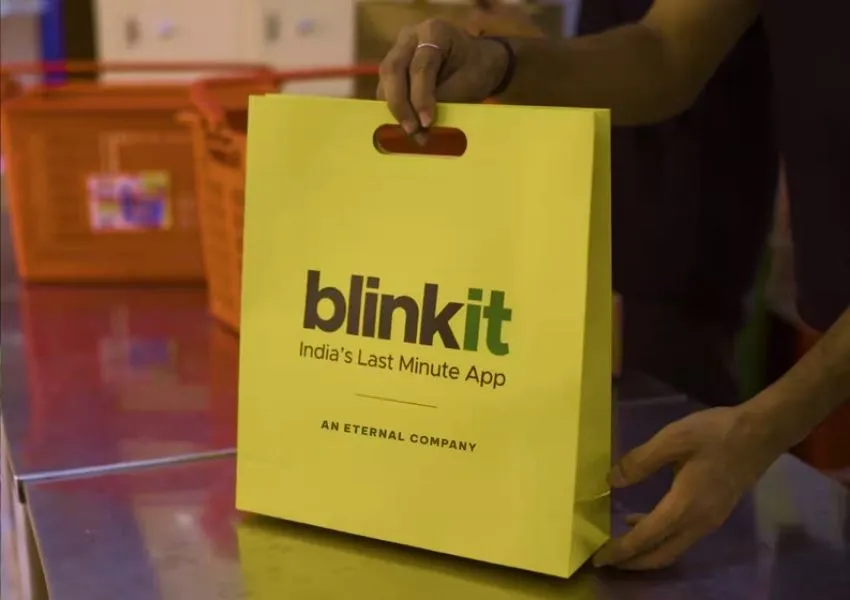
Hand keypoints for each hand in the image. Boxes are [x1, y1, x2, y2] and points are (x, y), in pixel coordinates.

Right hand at [377, 19, 509, 138]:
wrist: (476, 61)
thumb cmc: (476, 69)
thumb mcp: (467, 83)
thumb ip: (444, 99)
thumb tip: (422, 125)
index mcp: (433, 32)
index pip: (420, 66)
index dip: (421, 97)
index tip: (427, 123)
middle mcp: (410, 37)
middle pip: (393, 70)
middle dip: (400, 103)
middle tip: (412, 130)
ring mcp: (398, 50)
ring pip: (385, 80)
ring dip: (395, 109)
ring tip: (412, 132)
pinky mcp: (394, 67)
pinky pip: (386, 88)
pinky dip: (395, 108)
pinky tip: (407, 124)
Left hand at [594, 406, 778, 569]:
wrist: (761, 433)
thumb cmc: (716, 433)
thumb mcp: (673, 438)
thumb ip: (640, 461)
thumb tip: (612, 481)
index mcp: (685, 505)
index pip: (646, 537)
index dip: (620, 550)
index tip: (598, 558)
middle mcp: (699, 522)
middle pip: (661, 554)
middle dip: (632, 562)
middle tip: (605, 561)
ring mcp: (710, 520)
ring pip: (672, 548)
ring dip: (645, 551)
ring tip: (619, 545)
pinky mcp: (715, 513)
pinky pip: (682, 536)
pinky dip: (659, 537)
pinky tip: (641, 519)